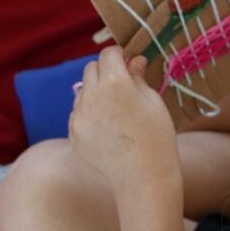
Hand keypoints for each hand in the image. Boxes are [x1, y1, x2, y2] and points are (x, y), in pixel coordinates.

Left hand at [69, 46, 180, 193]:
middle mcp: (91, 94)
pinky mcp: (73, 132)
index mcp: (114, 81)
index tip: (127, 62)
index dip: (119, 55)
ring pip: (82, 91)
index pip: (109, 54)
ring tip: (115, 111)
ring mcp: (78, 115)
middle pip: (91, 69)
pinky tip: (108, 129)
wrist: (143, 176)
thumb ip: (138, 77)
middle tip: (122, 84)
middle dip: (105, 71)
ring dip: (95, 92)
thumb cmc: (156, 136)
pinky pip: (79, 113)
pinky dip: (90, 113)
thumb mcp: (153, 101)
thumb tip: (134, 61)